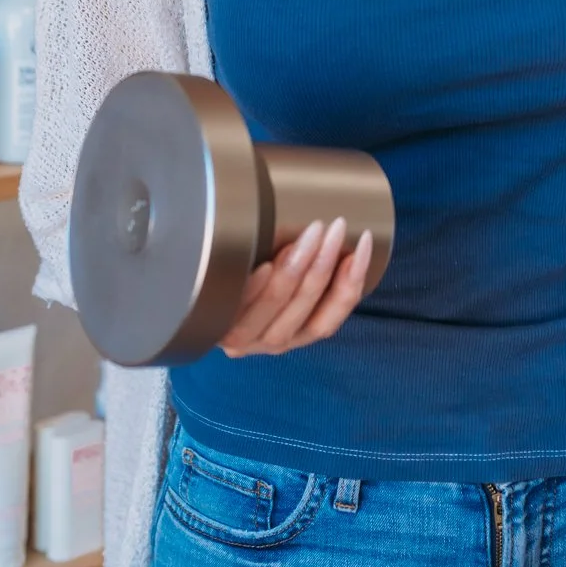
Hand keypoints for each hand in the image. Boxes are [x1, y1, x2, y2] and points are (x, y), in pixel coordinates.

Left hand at [217, 217, 373, 358]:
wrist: (202, 307)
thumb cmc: (256, 284)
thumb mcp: (290, 284)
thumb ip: (310, 266)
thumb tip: (337, 224)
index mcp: (301, 334)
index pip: (334, 316)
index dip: (352, 280)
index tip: (363, 241)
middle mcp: (277, 342)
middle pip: (306, 306)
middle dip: (324, 264)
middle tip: (333, 226)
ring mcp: (245, 338)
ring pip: (277, 304)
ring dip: (295, 268)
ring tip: (307, 234)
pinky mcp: (216, 325)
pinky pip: (238, 307)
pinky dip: (254, 287)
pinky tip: (263, 265)